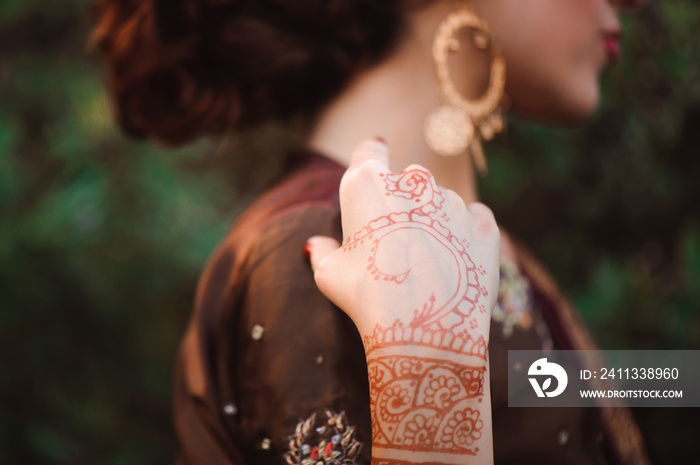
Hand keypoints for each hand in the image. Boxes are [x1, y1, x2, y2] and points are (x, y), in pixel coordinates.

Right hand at [307, 139, 499, 463]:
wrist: (427, 331)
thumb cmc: (369, 298)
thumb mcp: (330, 276)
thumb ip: (322, 252)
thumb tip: (315, 245)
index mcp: (368, 184)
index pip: (368, 151)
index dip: (369, 160)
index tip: (372, 170)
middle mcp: (413, 182)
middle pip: (405, 180)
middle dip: (401, 203)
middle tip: (394, 242)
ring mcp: (452, 200)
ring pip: (439, 202)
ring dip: (433, 221)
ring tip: (424, 264)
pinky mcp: (482, 224)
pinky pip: (471, 219)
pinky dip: (463, 234)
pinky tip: (453, 262)